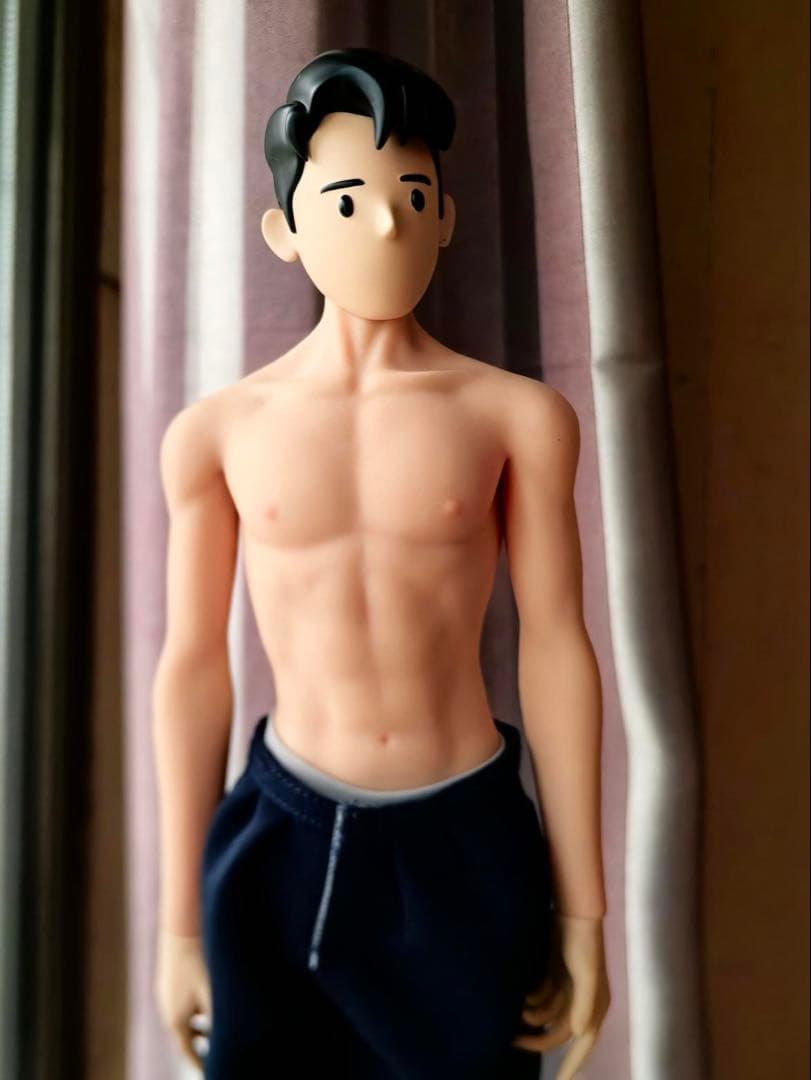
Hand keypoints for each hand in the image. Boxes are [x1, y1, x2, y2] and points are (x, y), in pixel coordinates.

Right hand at [153, 929, 212, 1069]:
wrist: (181, 930)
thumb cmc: (200, 961)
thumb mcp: (213, 993)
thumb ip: (217, 1018)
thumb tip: (225, 1037)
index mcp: (177, 1020)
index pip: (188, 1051)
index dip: (199, 1062)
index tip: (209, 1071)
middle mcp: (166, 1011)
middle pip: (184, 1036)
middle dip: (199, 1044)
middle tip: (214, 1052)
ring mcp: (163, 996)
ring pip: (181, 1019)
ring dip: (195, 1026)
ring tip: (211, 1029)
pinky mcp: (165, 982)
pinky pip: (177, 1004)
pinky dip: (190, 1011)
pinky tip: (202, 1002)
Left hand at [511, 913, 609, 1078]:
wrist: (572, 912)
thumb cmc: (582, 944)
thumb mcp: (585, 975)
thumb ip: (583, 1005)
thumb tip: (576, 1034)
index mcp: (593, 1007)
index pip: (582, 1046)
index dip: (570, 1067)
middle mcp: (582, 1003)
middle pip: (559, 1033)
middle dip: (538, 1039)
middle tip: (512, 1040)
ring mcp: (568, 990)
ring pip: (548, 1016)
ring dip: (532, 1016)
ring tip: (515, 1011)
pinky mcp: (556, 976)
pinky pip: (542, 999)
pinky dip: (532, 1000)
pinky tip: (521, 996)